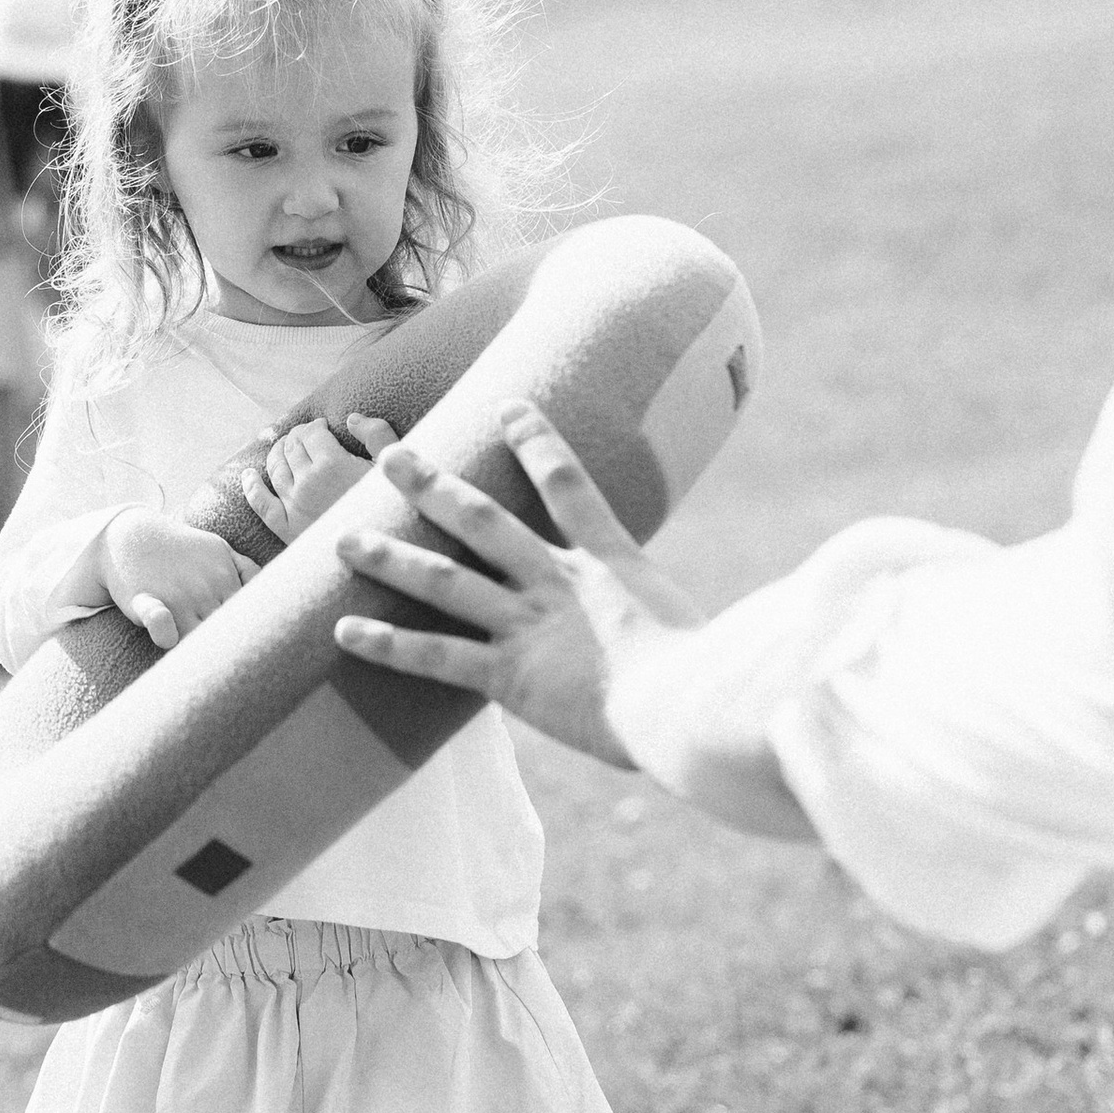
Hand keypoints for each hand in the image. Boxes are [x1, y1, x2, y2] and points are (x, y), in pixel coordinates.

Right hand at [101, 508, 253, 652]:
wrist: (129, 535)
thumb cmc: (178, 549)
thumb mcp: (217, 548)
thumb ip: (245, 569)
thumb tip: (268, 588)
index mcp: (225, 578)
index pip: (246, 616)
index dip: (247, 635)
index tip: (245, 648)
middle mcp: (204, 588)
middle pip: (226, 631)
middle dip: (227, 647)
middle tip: (227, 663)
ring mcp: (176, 596)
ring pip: (198, 637)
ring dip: (199, 651)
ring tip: (198, 662)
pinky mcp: (145, 601)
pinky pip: (160, 624)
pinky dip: (165, 634)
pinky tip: (168, 641)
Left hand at [242, 413, 398, 543]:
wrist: (382, 559)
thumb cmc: (393, 510)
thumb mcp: (393, 468)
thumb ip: (377, 435)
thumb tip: (352, 418)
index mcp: (332, 464)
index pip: (311, 433)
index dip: (317, 426)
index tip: (325, 428)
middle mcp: (306, 483)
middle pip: (292, 447)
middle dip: (298, 437)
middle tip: (308, 438)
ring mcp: (293, 506)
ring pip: (275, 468)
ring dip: (277, 452)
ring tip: (284, 447)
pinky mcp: (286, 529)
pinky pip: (261, 503)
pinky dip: (251, 486)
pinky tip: (248, 475)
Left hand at [332, 403, 699, 767]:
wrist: (686, 705)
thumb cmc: (717, 676)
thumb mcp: (718, 628)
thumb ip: (711, 614)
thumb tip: (770, 607)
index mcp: (611, 566)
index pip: (570, 487)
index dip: (538, 444)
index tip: (511, 407)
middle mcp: (559, 584)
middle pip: (483, 521)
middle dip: (433, 487)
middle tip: (391, 456)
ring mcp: (529, 626)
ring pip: (445, 582)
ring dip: (392, 558)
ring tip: (343, 539)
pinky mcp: (509, 677)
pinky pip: (436, 657)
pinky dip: (388, 645)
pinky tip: (344, 632)